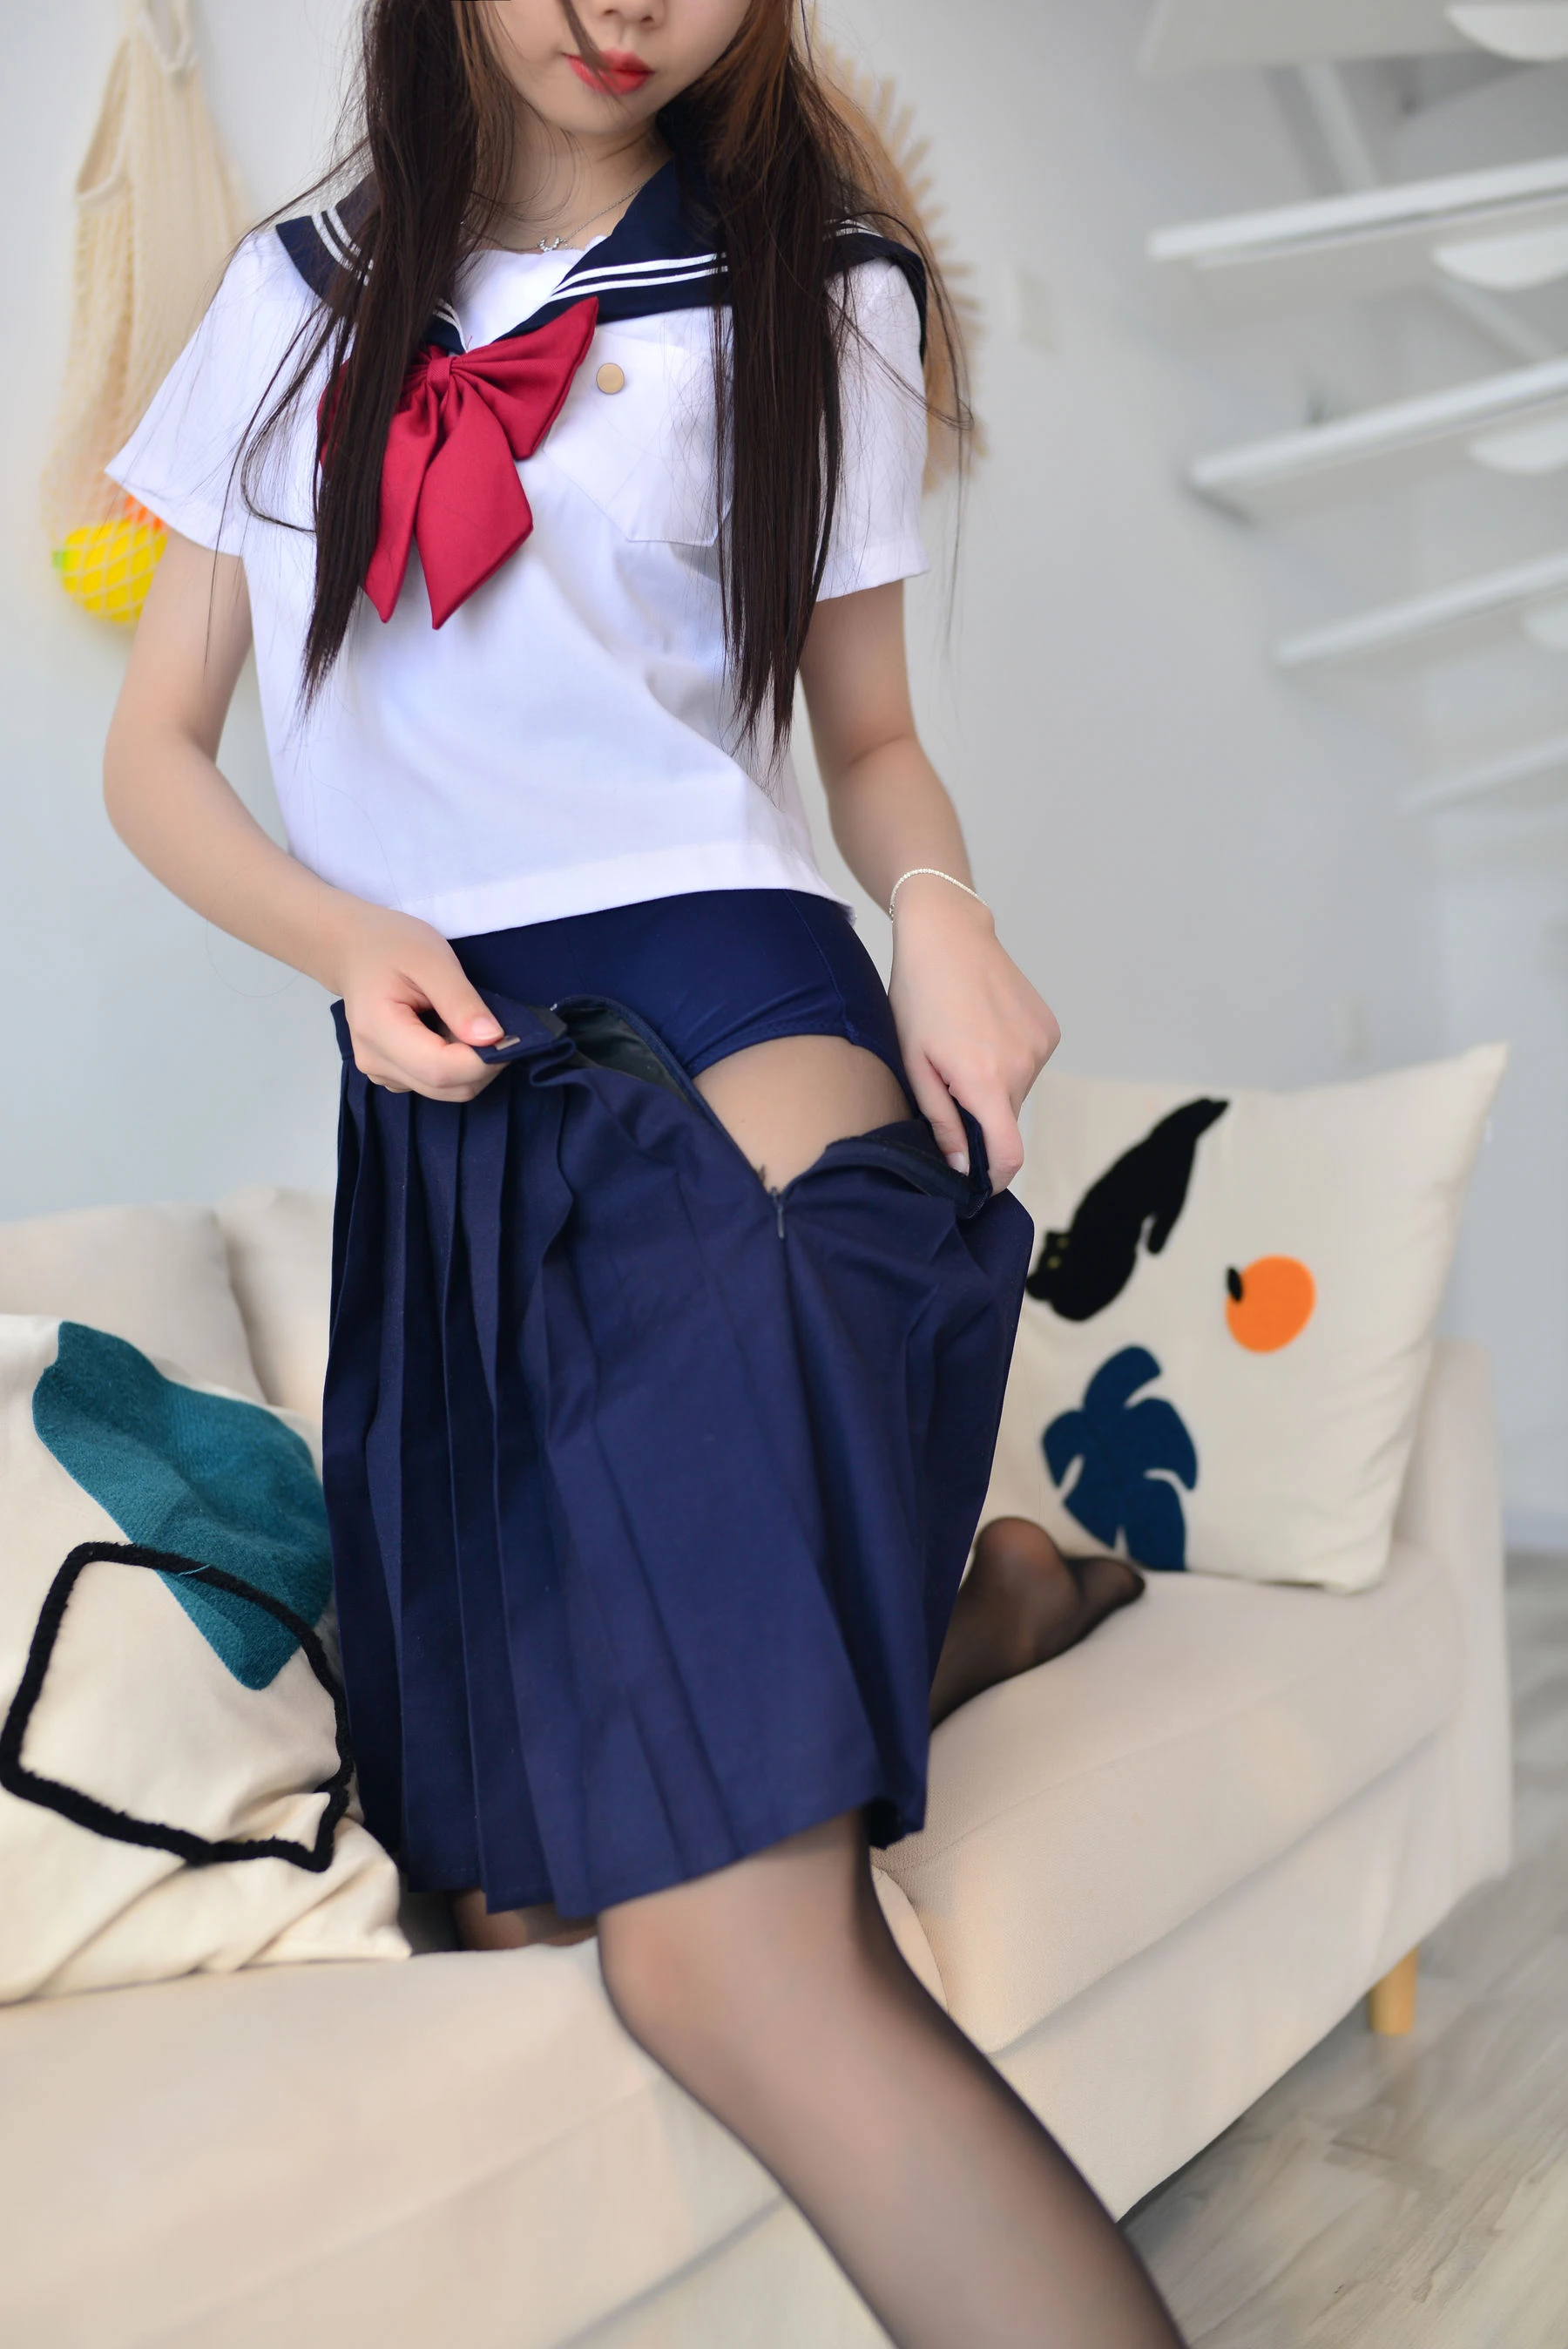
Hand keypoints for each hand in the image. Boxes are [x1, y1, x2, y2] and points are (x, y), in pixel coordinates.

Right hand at [328, 903, 505, 1101]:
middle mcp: (376, 1062)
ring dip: (471, 1065)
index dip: (484, 1060)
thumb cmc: (390, 945)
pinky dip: (456, 1065)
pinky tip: (449, 1032)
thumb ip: (461, 1002)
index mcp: (379, 1031)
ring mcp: (381, 1073)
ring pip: (446, 1091)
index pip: (442, 1070)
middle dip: (483, 1064)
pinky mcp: (392, 1075)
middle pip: (447, 1087)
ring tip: (465, 1022)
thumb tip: (492, 1039)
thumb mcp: (433, 959)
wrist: (353, 948)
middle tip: (494, 1025)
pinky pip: (436, 1083)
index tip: (508, 1033)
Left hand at [888, 878, 1059, 1188]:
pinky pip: (1028, 1066)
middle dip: (981, 1121)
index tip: (978, 1183)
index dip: (995, 1179)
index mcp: (985, 1081)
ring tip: (963, 1048)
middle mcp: (1023, 1067)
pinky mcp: (1049, 1029)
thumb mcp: (915, 1063)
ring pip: (1017, 1093)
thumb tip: (962, 1168)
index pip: (1008, 1155)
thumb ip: (941, 1121)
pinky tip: (984, 1032)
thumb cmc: (919, 997)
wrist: (949, 936)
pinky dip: (1008, 1063)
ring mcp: (1041, 1046)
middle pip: (1007, 1122)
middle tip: (948, 1088)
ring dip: (993, 1087)